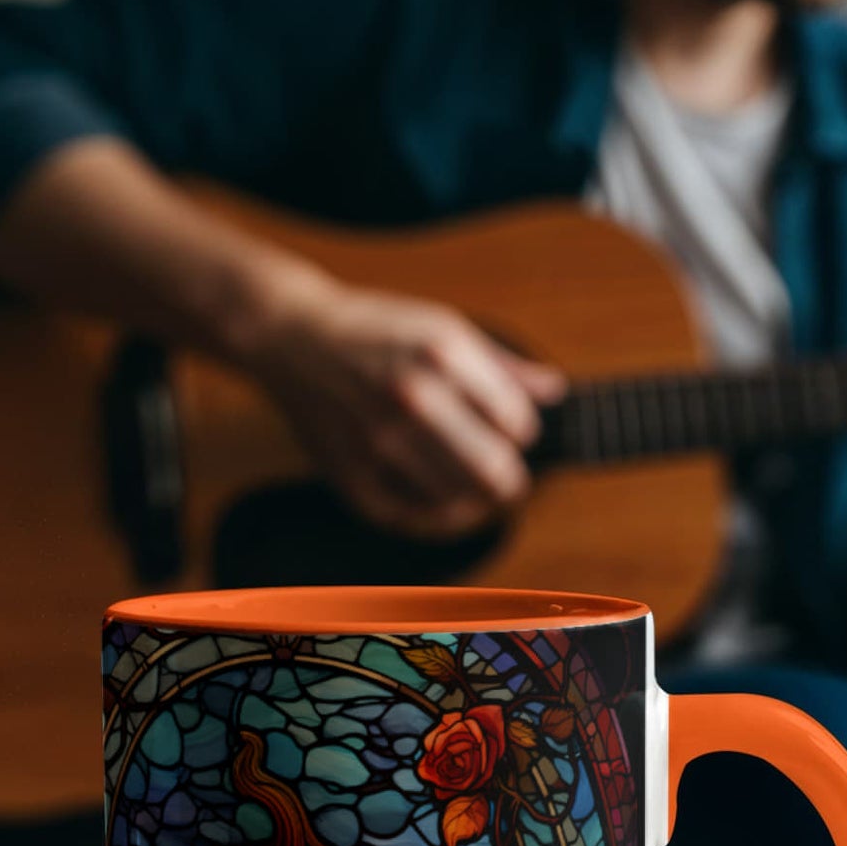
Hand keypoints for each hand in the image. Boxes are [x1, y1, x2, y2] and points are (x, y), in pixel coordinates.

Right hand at [235, 267, 565, 539]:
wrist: (292, 337)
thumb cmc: (376, 330)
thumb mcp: (442, 326)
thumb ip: (502, 365)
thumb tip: (555, 392)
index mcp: (442, 353)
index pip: (517, 423)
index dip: (522, 431)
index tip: (510, 429)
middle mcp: (412, 396)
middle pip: (495, 471)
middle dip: (510, 479)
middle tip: (506, 476)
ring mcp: (379, 440)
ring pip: (461, 500)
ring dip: (478, 501)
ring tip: (475, 489)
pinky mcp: (352, 474)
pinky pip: (416, 519)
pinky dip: (441, 519)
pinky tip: (447, 505)